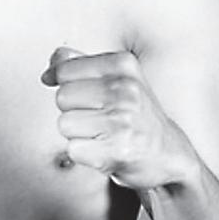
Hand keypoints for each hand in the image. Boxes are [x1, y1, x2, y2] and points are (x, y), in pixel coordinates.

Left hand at [41, 46, 196, 190]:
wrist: (168, 154)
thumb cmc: (137, 116)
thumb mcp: (116, 78)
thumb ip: (80, 64)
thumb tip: (50, 68)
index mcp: (123, 65)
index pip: (65, 69)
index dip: (67, 86)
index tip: (86, 97)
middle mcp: (125, 89)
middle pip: (62, 97)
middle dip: (75, 111)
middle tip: (100, 119)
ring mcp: (123, 119)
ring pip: (64, 124)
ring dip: (79, 134)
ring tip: (103, 134)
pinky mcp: (118, 149)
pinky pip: (73, 149)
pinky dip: (84, 154)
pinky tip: (106, 150)